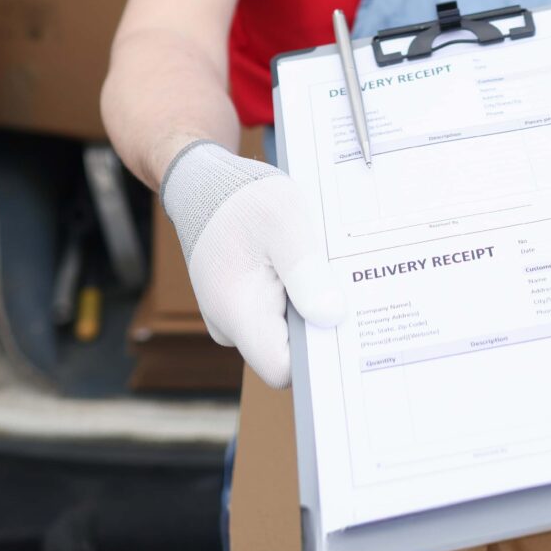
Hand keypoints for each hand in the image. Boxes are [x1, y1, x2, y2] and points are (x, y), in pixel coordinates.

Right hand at [158, 140, 346, 386]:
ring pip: (284, 331)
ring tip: (325, 269)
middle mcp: (230, 326)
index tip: (348, 327)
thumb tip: (333, 317)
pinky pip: (276, 313)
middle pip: (288, 352)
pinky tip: (309, 267)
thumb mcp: (285, 223)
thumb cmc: (243, 199)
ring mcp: (234, 317)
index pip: (283, 370)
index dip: (318, 356)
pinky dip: (296, 295)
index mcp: (239, 314)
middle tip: (349, 290)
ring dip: (309, 306)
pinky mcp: (241, 304)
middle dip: (320, 326)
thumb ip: (307, 272)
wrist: (202, 181)